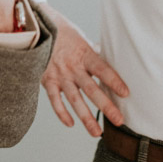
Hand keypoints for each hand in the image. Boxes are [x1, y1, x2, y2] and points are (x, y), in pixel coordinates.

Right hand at [40, 11, 129, 134]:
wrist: (37, 28)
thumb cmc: (64, 33)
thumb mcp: (82, 39)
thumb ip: (94, 53)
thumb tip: (111, 57)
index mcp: (84, 54)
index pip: (102, 69)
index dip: (114, 81)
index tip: (126, 94)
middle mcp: (73, 67)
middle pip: (91, 90)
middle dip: (106, 106)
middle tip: (119, 121)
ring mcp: (59, 76)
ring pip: (75, 100)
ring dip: (86, 118)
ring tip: (97, 133)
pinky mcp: (47, 81)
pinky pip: (54, 101)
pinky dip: (62, 113)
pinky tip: (71, 124)